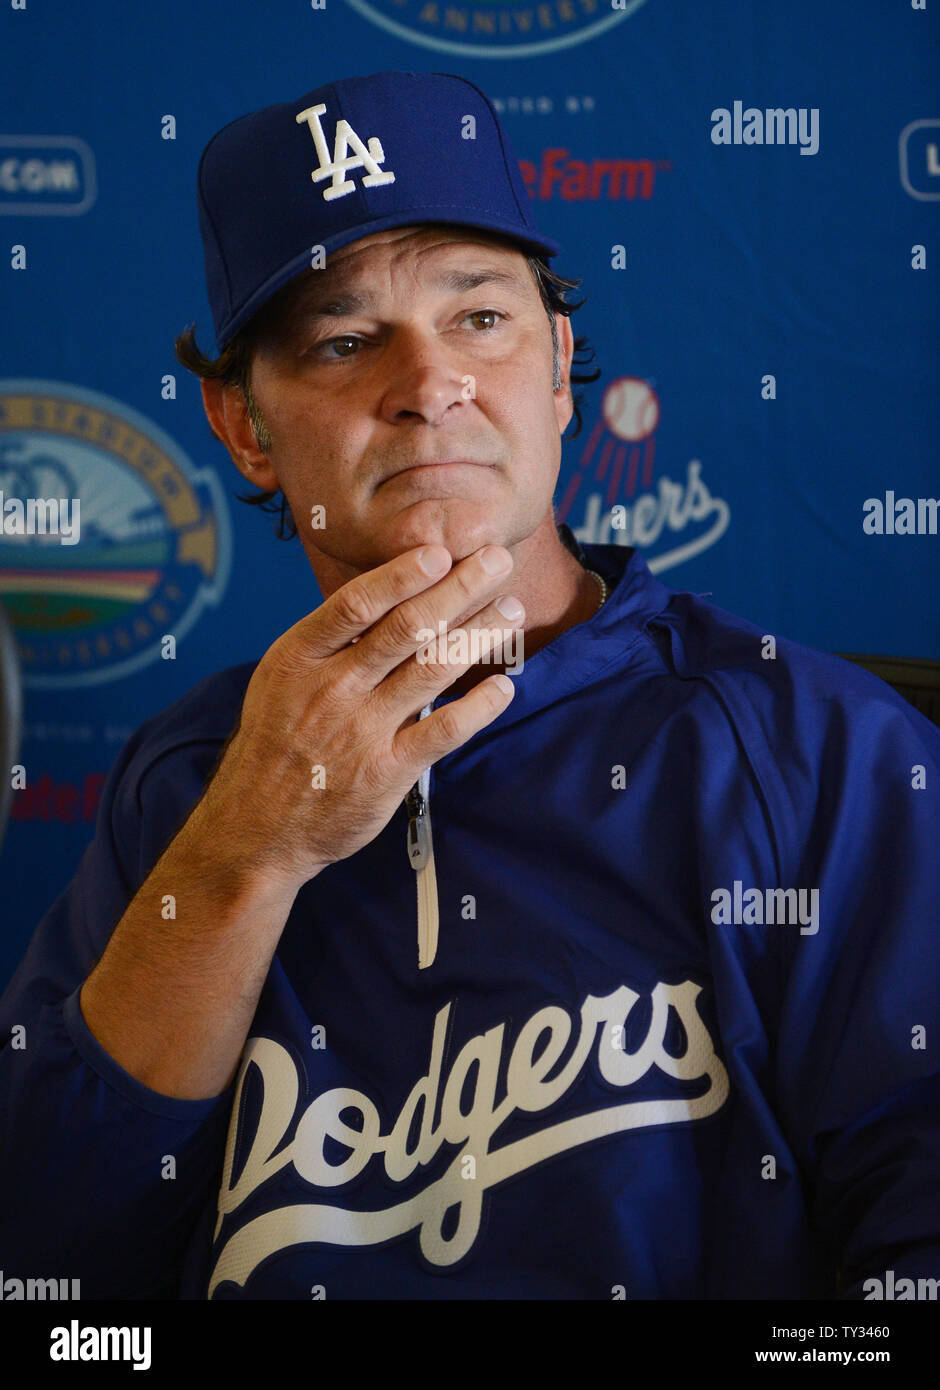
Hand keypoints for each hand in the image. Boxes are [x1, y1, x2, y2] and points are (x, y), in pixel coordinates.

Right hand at [197, 544, 523, 890]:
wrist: (256, 827)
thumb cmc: (277, 742)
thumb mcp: (281, 680)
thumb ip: (328, 641)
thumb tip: (387, 592)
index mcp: (300, 658)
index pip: (356, 604)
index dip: (400, 575)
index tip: (439, 551)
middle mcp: (332, 689)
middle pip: (405, 628)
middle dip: (458, 589)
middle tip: (497, 561)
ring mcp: (361, 731)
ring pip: (431, 670)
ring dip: (478, 635)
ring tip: (512, 610)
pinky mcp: (386, 773)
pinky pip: (441, 731)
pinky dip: (477, 707)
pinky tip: (504, 686)